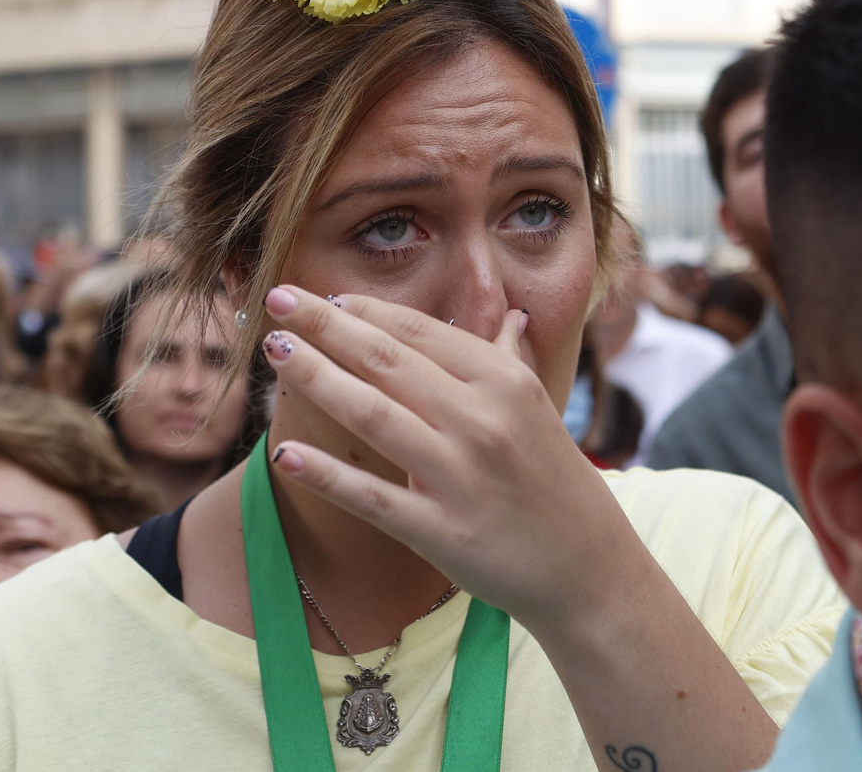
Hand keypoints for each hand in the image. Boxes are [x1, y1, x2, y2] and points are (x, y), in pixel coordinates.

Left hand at [257, 286, 647, 632]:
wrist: (588, 566)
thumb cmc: (553, 480)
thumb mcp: (538, 409)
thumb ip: (509, 359)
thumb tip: (510, 316)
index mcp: (503, 381)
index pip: (419, 332)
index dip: (362, 310)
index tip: (317, 295)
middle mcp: (482, 420)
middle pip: (387, 360)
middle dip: (324, 326)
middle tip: (275, 299)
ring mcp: (460, 476)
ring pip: (372, 415)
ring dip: (315, 378)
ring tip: (273, 350)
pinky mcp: (441, 532)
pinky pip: (372, 497)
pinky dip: (327, 475)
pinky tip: (285, 453)